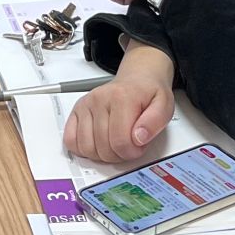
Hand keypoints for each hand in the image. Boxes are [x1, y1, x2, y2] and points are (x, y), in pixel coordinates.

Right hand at [64, 47, 175, 164]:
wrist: (137, 78)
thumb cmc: (148, 93)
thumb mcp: (164, 105)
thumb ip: (155, 122)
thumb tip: (139, 138)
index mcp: (122, 98)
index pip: (121, 142)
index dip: (132, 152)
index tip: (139, 146)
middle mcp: (100, 99)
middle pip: (103, 149)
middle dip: (119, 155)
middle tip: (129, 145)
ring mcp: (86, 105)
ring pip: (87, 148)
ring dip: (102, 155)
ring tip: (114, 143)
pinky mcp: (77, 110)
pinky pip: (71, 140)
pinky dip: (82, 148)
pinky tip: (97, 143)